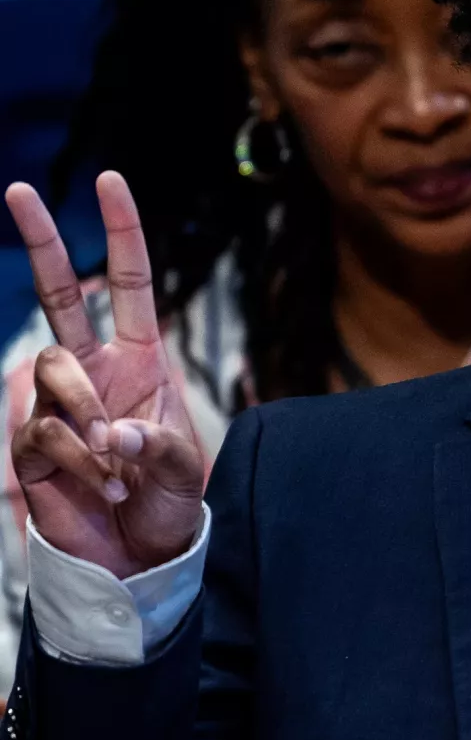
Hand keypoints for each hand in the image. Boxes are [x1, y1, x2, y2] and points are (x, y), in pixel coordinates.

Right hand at [5, 172, 204, 577]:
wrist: (137, 559)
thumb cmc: (167, 505)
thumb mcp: (184, 470)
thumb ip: (160, 444)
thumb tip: (116, 429)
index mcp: (141, 360)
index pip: (129, 284)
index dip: (121, 233)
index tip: (110, 181)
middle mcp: (94, 370)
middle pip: (58, 294)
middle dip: (41, 241)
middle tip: (18, 189)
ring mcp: (57, 403)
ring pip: (51, 367)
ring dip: (85, 411)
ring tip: (116, 462)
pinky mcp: (32, 444)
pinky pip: (45, 429)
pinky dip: (80, 457)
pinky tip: (105, 484)